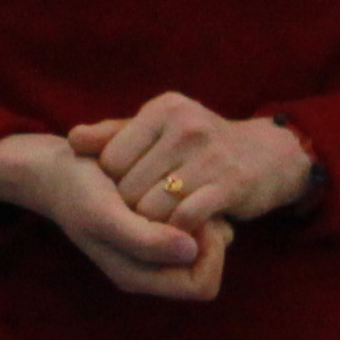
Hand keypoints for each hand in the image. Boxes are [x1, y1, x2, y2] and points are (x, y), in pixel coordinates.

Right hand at [0, 132, 233, 302]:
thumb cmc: (76, 189)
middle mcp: (146, 270)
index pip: (202, 285)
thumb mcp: (104, 213)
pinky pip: (189, 228)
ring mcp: (149, 250)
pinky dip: (191, 206)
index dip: (210, 254)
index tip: (197, 218)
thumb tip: (191, 252)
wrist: (52, 168)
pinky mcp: (149, 228)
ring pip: (202, 247)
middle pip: (205, 268)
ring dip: (201, 217)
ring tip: (184, 189)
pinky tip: (176, 182)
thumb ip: (145, 240)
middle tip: (197, 200)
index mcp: (137, 276)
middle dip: (210, 234)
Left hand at [67, 95, 318, 237]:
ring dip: (154, 223)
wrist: (268, 156)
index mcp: (163, 108)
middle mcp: (185, 125)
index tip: (130, 190)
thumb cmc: (200, 145)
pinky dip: (179, 231)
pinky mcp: (230, 183)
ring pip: (153, 207)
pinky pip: (185, 218)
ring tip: (163, 221)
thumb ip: (115, 134)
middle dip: (133, 207)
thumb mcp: (160, 130)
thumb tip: (71, 139)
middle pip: (129, 187)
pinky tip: (185, 228)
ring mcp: (210, 154)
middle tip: (147, 212)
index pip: (111, 159)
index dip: (114, 184)